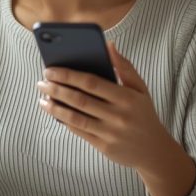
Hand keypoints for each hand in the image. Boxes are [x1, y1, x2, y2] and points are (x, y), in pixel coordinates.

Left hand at [35, 42, 195, 195]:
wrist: (154, 151)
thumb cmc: (143, 113)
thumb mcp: (140, 88)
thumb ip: (124, 66)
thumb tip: (108, 45)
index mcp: (127, 97)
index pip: (91, 83)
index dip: (68, 75)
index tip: (51, 69)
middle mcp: (118, 116)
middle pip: (79, 100)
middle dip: (56, 89)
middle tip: (41, 81)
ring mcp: (110, 133)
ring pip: (75, 117)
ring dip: (55, 107)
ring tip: (42, 98)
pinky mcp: (104, 147)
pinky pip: (79, 131)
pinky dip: (63, 120)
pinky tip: (54, 111)